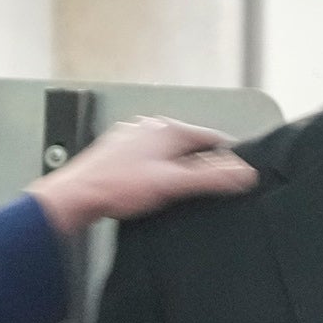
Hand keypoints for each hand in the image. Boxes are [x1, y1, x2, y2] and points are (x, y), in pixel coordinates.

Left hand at [31, 118, 255, 236]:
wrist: (77, 195)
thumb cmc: (117, 187)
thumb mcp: (173, 184)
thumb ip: (211, 178)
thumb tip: (244, 173)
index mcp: (169, 129)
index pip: (213, 138)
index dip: (227, 158)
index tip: (235, 174)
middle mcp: (152, 127)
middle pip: (191, 144)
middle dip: (202, 164)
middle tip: (207, 188)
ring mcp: (134, 137)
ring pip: (170, 151)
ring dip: (179, 168)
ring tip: (178, 191)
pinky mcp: (121, 151)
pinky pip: (151, 158)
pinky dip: (158, 171)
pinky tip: (153, 188)